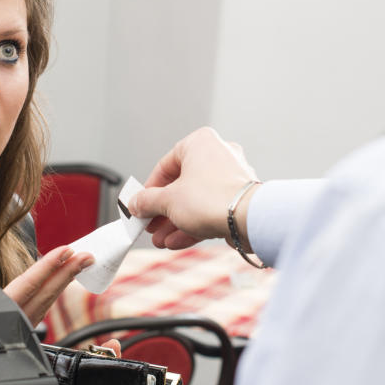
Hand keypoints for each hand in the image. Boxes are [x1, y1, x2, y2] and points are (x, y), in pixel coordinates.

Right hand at [3, 246, 93, 325]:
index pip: (28, 285)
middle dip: (68, 273)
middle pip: (45, 295)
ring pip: (44, 305)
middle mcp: (10, 325)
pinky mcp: (18, 335)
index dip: (48, 265)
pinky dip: (50, 295)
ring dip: (61, 283)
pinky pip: (40, 311)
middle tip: (87, 256)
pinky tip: (57, 286)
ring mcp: (16, 334)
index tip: (67, 250)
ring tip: (77, 266)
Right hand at [126, 127, 258, 249]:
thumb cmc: (213, 198)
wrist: (248, 219)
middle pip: (181, 185)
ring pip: (196, 200)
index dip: (149, 189)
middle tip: (149, 224)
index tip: (140, 204)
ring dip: (175, 222)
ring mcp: (231, 177)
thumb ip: (147, 201)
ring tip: (160, 240)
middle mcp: (218, 155)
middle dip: (162, 211)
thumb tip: (136, 203)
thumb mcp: (167, 200)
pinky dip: (193, 224)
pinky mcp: (239, 199)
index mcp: (200, 143)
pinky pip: (210, 209)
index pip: (165, 165)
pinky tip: (176, 242)